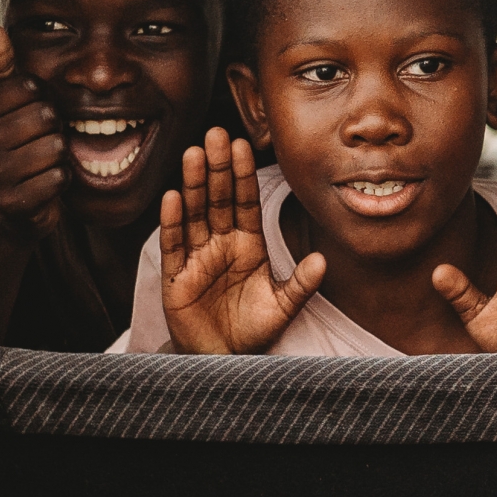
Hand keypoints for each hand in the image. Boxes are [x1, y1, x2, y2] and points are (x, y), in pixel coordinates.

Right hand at [0, 24, 67, 240]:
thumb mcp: (2, 106)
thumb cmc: (9, 147)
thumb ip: (1, 69)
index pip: (30, 88)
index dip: (40, 100)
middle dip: (52, 128)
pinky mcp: (12, 204)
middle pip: (45, 116)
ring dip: (58, 156)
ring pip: (55, 147)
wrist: (2, 208)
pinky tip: (44, 184)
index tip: (28, 116)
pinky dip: (60, 180)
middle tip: (37, 143)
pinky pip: (59, 177)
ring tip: (40, 163)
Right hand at [161, 127, 325, 353]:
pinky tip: (173, 198)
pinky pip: (174, 245)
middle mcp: (221, 244)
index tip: (243, 145)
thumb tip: (323, 261)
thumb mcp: (282, 308)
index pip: (245, 202)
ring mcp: (197, 258)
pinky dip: (173, 222)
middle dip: (217, 167)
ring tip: (193, 154)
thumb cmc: (251, 331)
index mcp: (248, 245)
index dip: (243, 175)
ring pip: (194, 214)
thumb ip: (301, 285)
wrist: (222, 361)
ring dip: (193, 184)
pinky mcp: (177, 277)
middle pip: (218, 199)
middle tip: (216, 135)